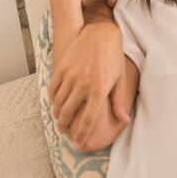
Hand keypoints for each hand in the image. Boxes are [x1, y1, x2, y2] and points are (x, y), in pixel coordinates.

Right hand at [49, 22, 129, 139]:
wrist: (100, 34)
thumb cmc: (113, 57)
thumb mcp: (120, 79)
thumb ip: (119, 101)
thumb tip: (124, 120)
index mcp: (100, 89)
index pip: (87, 119)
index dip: (81, 134)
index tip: (77, 143)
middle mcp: (84, 84)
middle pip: (68, 114)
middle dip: (65, 126)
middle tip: (65, 131)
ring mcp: (71, 75)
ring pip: (58, 103)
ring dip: (58, 114)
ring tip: (60, 118)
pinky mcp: (61, 68)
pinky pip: (52, 90)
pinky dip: (52, 99)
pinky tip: (56, 102)